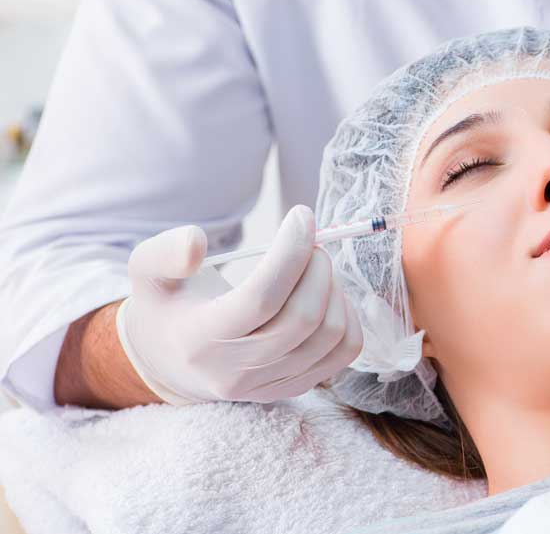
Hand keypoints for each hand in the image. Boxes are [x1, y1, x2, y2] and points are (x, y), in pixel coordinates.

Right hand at [115, 206, 362, 404]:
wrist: (170, 362)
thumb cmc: (167, 306)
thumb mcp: (147, 272)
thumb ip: (166, 251)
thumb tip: (197, 241)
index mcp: (199, 340)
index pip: (261, 298)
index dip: (290, 252)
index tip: (301, 215)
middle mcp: (235, 371)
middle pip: (303, 318)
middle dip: (318, 267)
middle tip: (311, 241)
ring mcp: (267, 385)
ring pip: (329, 336)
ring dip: (335, 289)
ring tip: (316, 266)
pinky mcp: (292, 388)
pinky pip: (343, 353)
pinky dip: (348, 316)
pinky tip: (327, 294)